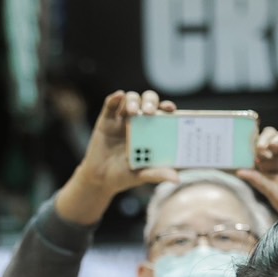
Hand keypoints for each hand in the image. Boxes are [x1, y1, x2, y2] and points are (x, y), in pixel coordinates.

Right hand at [55, 89, 179, 225]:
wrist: (100, 179)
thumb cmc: (125, 175)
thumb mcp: (142, 175)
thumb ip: (158, 174)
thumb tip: (176, 179)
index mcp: (152, 130)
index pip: (163, 112)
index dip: (167, 107)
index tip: (170, 109)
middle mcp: (138, 120)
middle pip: (148, 100)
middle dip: (150, 102)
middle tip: (149, 111)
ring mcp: (122, 118)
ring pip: (130, 99)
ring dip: (133, 100)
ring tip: (132, 111)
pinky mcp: (106, 119)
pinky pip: (110, 104)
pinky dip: (114, 98)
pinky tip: (118, 96)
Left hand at [237, 112, 277, 222]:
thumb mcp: (271, 191)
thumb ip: (257, 180)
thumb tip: (239, 171)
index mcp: (271, 164)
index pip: (262, 147)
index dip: (257, 146)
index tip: (253, 152)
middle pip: (274, 138)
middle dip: (267, 140)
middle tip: (262, 149)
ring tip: (274, 146)